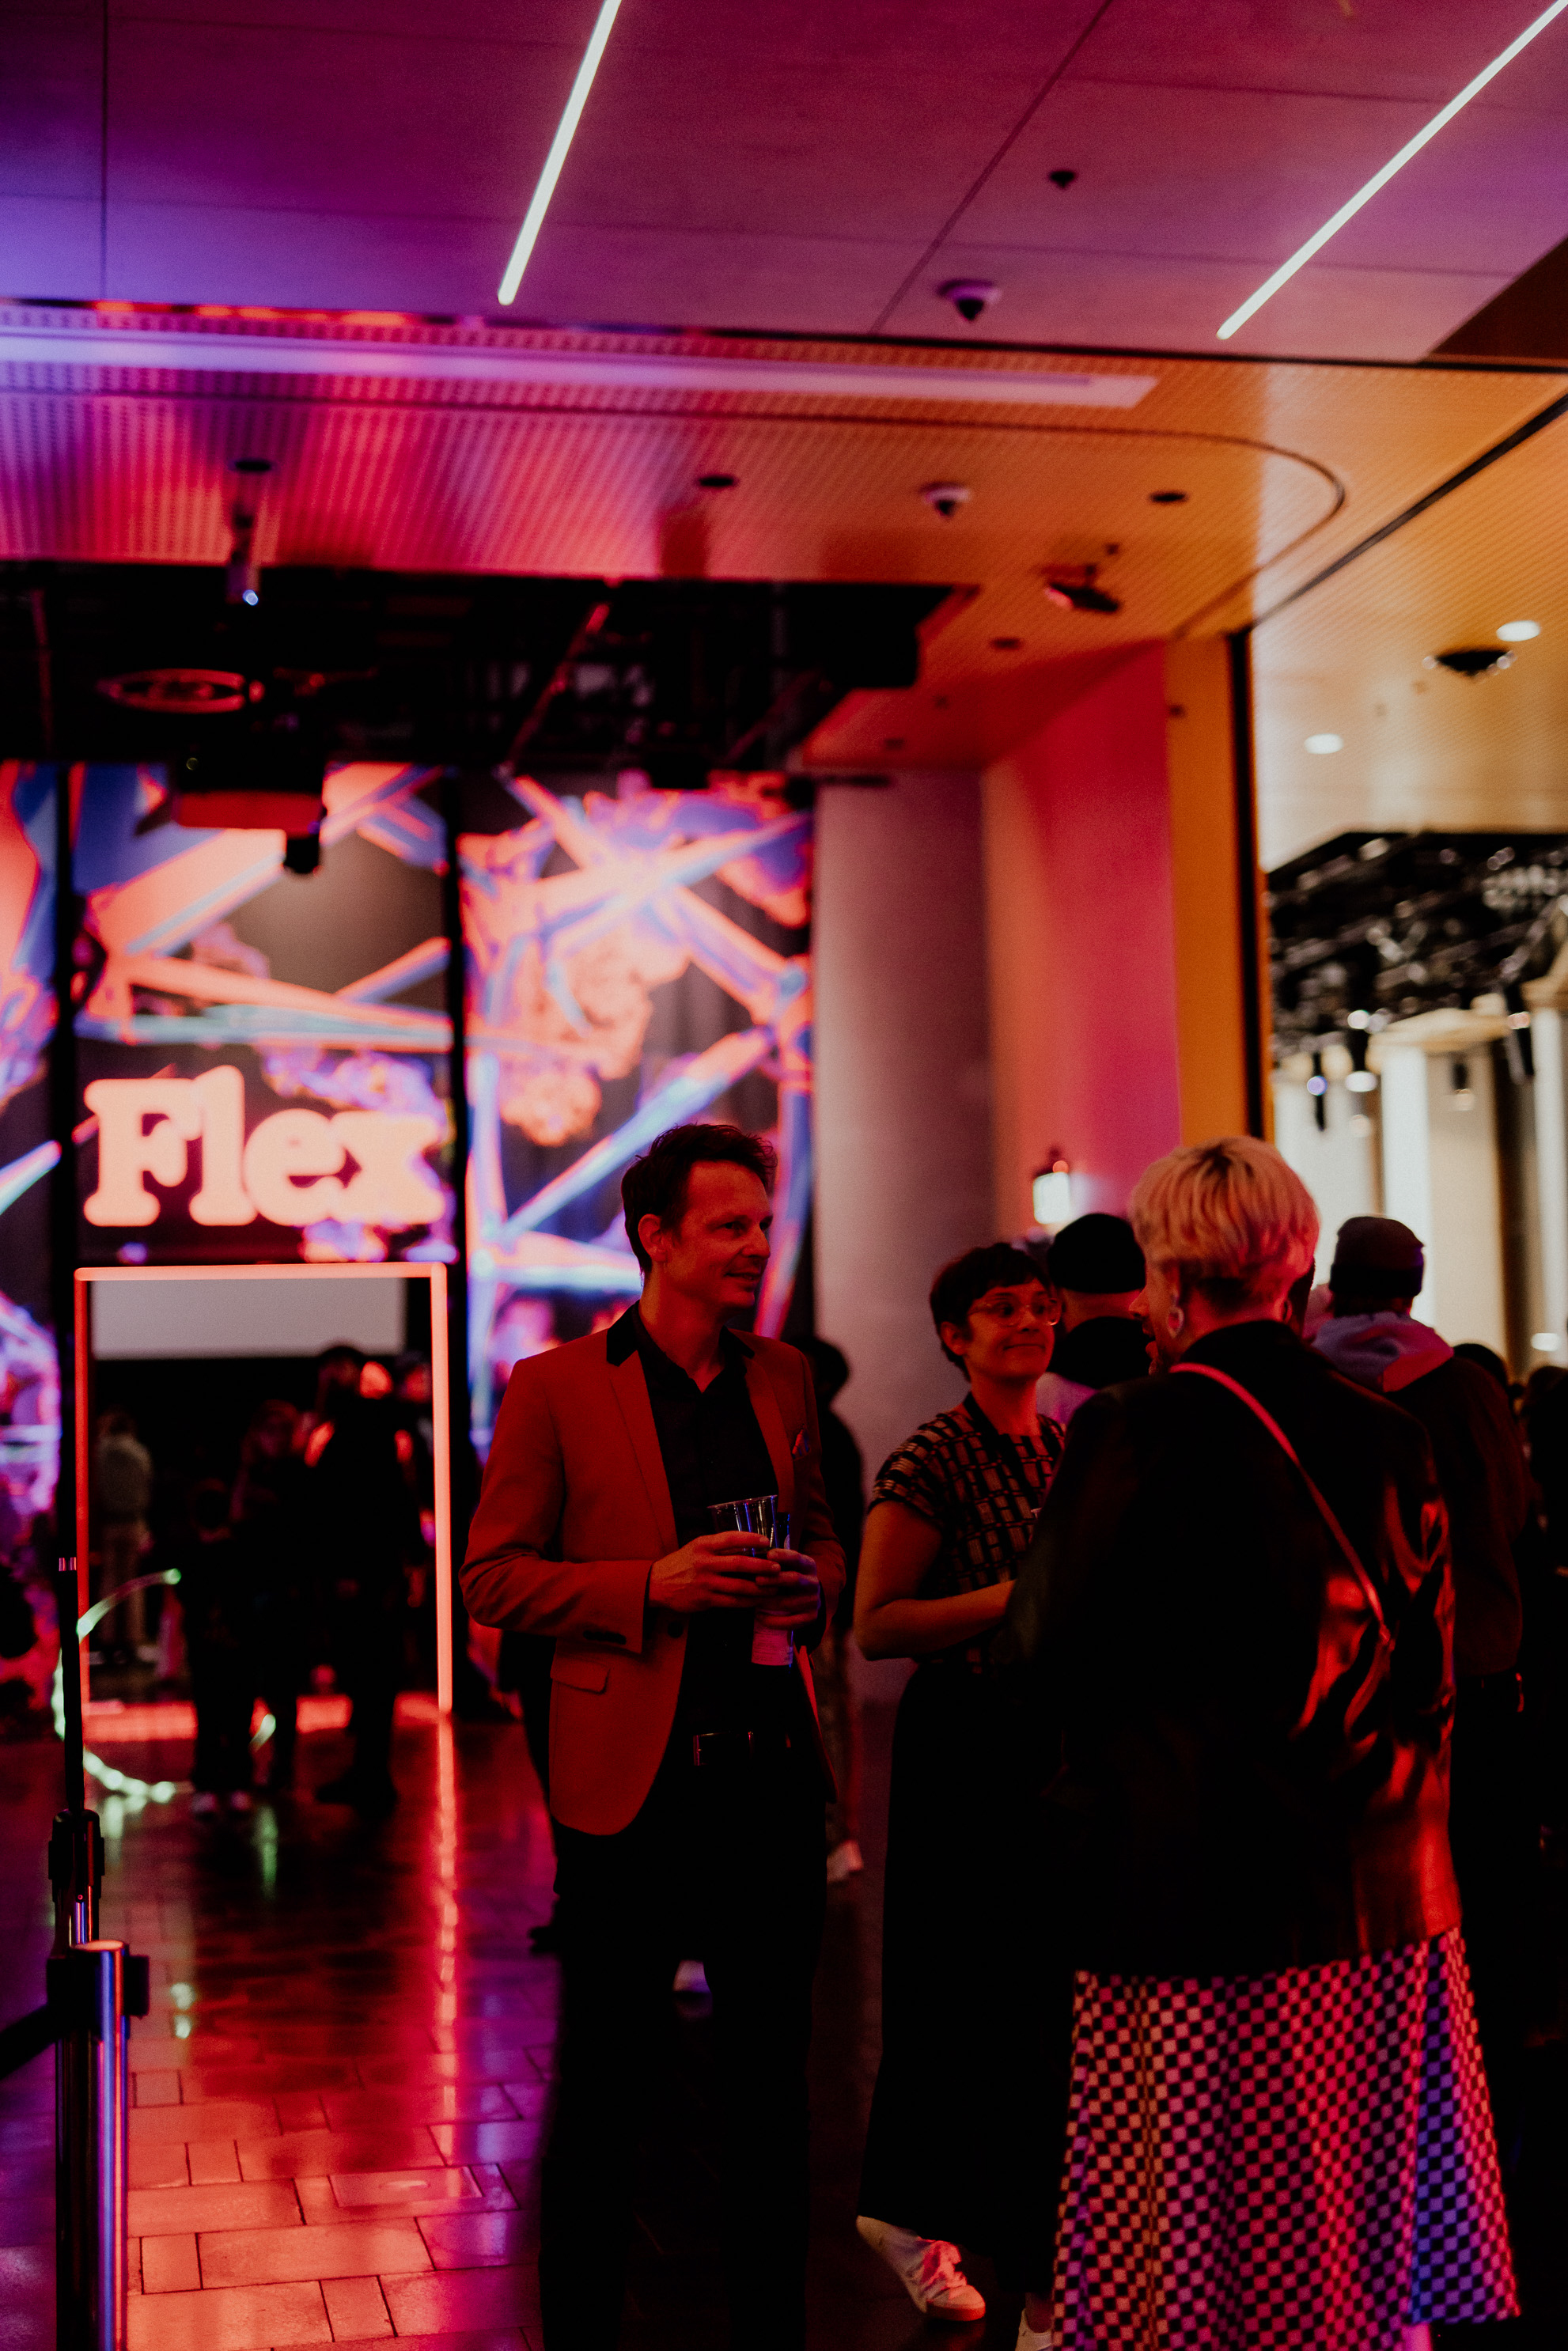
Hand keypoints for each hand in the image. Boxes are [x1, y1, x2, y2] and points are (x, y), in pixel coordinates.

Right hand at [648, 1530, 771, 1613]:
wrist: (658, 1583)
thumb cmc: (682, 1562)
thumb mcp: (697, 1547)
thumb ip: (719, 1546)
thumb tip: (749, 1546)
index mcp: (703, 1545)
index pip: (731, 1538)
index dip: (751, 1539)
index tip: (767, 1542)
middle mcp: (705, 1563)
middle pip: (739, 1563)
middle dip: (762, 1566)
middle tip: (777, 1568)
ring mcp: (705, 1583)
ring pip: (739, 1586)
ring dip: (759, 1588)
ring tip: (773, 1588)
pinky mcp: (705, 1600)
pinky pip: (732, 1602)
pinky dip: (747, 1602)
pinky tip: (757, 1601)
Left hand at [753, 1545, 821, 1628]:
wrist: (808, 1597)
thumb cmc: (789, 1577)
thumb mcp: (788, 1566)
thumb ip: (775, 1563)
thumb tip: (753, 1558)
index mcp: (809, 1566)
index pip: (797, 1558)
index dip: (784, 1556)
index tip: (768, 1554)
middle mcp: (813, 1583)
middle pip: (794, 1580)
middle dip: (774, 1580)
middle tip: (757, 1580)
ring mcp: (813, 1601)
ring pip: (788, 1603)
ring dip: (768, 1602)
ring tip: (751, 1600)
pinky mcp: (810, 1617)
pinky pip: (790, 1622)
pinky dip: (772, 1621)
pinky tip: (758, 1616)